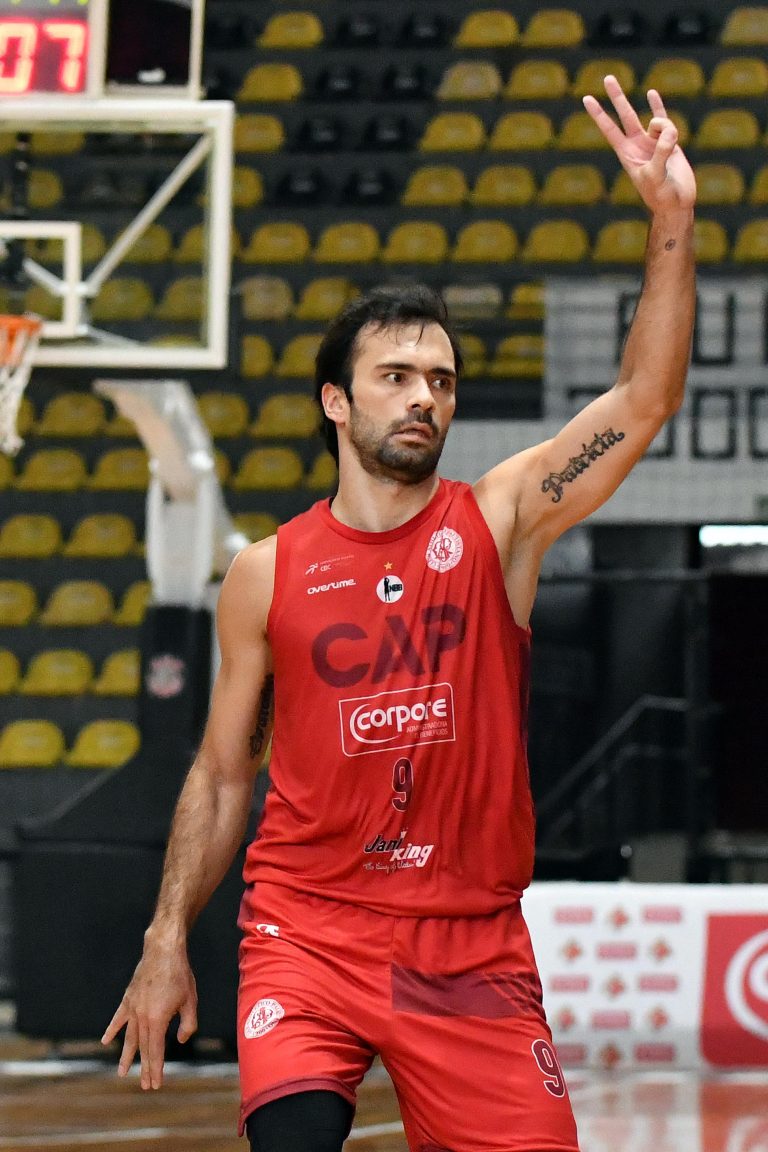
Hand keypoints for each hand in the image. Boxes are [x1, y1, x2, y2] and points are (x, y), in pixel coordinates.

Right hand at [101, 937, 197, 1089]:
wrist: (163, 951)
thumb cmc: (180, 975)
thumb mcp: (190, 1001)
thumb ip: (188, 1024)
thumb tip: (179, 1041)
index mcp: (158, 1020)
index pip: (155, 1051)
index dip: (156, 1068)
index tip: (155, 1084)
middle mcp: (142, 1017)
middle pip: (142, 1047)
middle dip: (144, 1067)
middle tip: (145, 1085)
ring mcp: (133, 1007)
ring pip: (129, 1037)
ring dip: (126, 1055)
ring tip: (122, 1073)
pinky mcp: (128, 998)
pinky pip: (119, 1018)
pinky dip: (112, 1029)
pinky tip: (105, 1041)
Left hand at [583, 75, 696, 214]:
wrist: (676, 203)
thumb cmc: (661, 195)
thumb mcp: (656, 175)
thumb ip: (660, 152)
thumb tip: (668, 131)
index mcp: (626, 154)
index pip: (609, 129)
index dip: (598, 114)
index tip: (586, 99)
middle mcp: (637, 145)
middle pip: (625, 115)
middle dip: (617, 96)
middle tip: (607, 78)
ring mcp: (653, 142)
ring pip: (658, 121)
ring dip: (667, 128)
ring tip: (671, 147)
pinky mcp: (670, 141)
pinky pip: (664, 118)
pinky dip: (658, 106)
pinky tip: (652, 93)